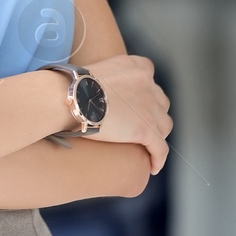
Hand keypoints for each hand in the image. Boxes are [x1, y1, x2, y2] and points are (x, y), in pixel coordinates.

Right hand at [80, 54, 171, 174]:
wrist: (73, 97)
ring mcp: (150, 108)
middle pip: (160, 104)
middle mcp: (148, 85)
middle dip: (153, 115)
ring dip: (156, 135)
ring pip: (163, 125)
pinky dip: (158, 158)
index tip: (137, 105)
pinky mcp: (147, 129)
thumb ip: (109, 78)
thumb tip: (97, 93)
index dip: (146, 96)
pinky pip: (160, 148)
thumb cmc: (74, 86)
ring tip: (146, 147)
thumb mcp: (98, 71)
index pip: (150, 82)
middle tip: (138, 126)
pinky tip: (153, 167)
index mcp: (137, 68)